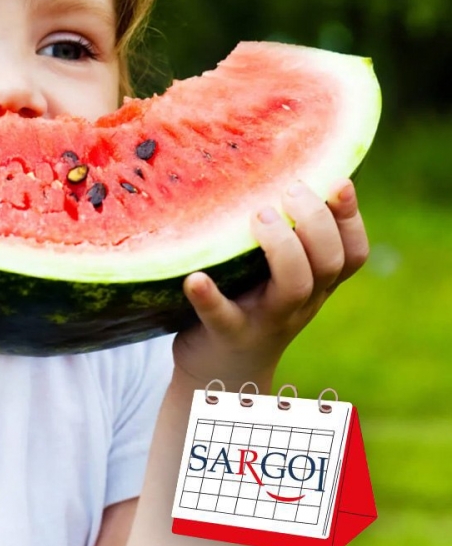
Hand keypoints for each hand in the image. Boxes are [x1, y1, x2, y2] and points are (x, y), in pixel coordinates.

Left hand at [173, 179, 368, 389]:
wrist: (220, 374)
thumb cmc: (248, 304)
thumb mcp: (275, 274)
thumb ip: (286, 236)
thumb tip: (280, 171)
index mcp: (315, 284)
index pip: (351, 252)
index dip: (350, 218)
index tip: (336, 182)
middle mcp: (299, 302)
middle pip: (328, 263)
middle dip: (315, 223)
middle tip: (288, 192)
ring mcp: (265, 320)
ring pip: (294, 287)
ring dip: (281, 248)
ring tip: (256, 217)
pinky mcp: (226, 334)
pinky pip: (222, 316)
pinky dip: (210, 296)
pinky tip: (194, 277)